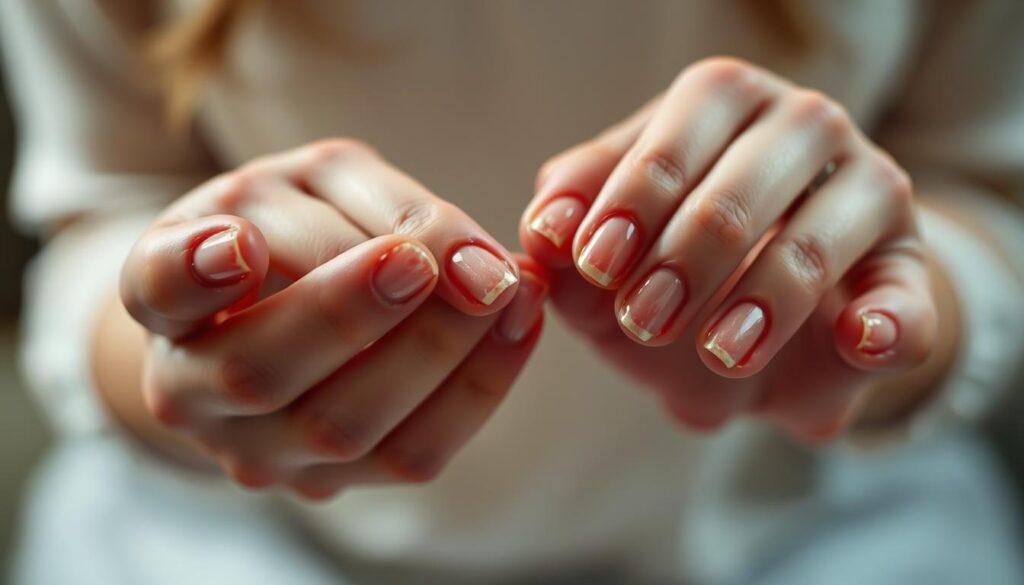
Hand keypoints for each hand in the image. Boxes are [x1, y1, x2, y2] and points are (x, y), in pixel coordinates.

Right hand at [121, 140, 547, 498]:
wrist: (287, 307)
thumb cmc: (300, 228)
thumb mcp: (323, 185)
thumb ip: (384, 206)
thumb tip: (471, 264)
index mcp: (165, 291)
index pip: (160, 286)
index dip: (195, 270)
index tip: (242, 243)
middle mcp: (192, 385)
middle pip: (260, 370)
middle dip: (353, 313)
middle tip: (424, 261)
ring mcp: (257, 448)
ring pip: (342, 427)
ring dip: (435, 353)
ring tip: (501, 287)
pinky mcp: (329, 482)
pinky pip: (408, 454)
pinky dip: (478, 388)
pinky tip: (517, 324)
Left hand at [520, 58, 937, 439]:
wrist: (749, 329)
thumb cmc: (664, 271)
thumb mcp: (607, 252)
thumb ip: (567, 234)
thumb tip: (541, 230)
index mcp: (720, 102)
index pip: (673, 142)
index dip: (630, 202)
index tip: (595, 268)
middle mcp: (802, 125)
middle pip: (739, 190)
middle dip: (684, 261)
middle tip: (643, 322)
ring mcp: (868, 189)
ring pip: (814, 241)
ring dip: (761, 300)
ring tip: (719, 352)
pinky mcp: (910, 270)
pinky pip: (907, 300)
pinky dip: (888, 323)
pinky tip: (857, 343)